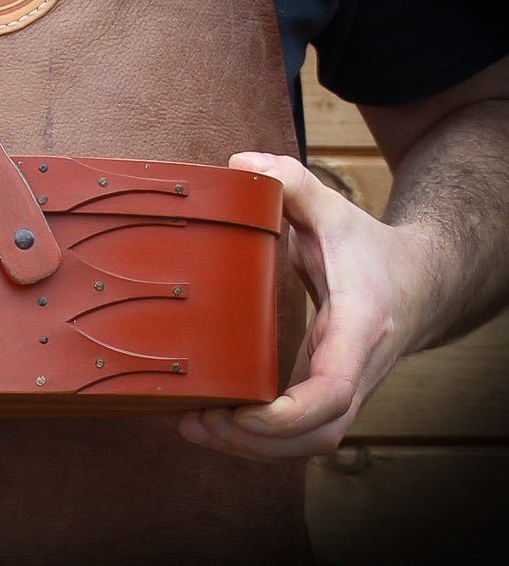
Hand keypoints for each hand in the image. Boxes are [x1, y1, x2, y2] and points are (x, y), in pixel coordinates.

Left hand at [177, 152, 434, 460]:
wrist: (419, 281)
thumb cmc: (368, 249)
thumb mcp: (333, 209)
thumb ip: (292, 182)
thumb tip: (241, 164)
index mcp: (358, 327)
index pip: (334, 390)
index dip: (288, 414)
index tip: (242, 412)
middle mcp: (357, 368)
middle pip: (317, 434)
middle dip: (257, 442)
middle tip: (198, 421)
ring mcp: (346, 388)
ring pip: (309, 444)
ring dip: (252, 449)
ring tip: (193, 426)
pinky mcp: (328, 396)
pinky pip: (299, 435)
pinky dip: (258, 440)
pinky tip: (211, 424)